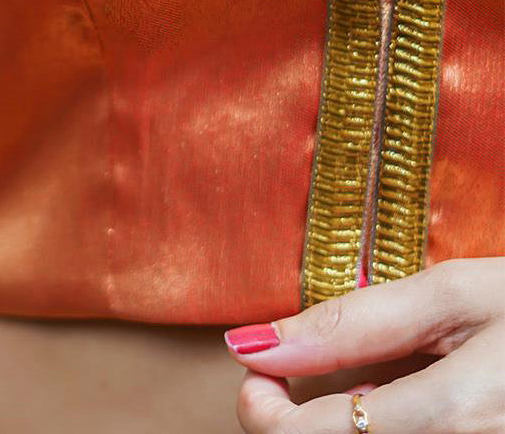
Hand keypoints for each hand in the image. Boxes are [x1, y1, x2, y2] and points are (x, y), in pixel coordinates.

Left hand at [223, 257, 504, 431]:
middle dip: (296, 425)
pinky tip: (405, 412)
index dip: (262, 411)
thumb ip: (356, 322)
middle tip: (297, 380)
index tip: (257, 373)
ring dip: (342, 431)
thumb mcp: (458, 294)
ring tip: (366, 391)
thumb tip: (257, 343)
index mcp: (454, 417)